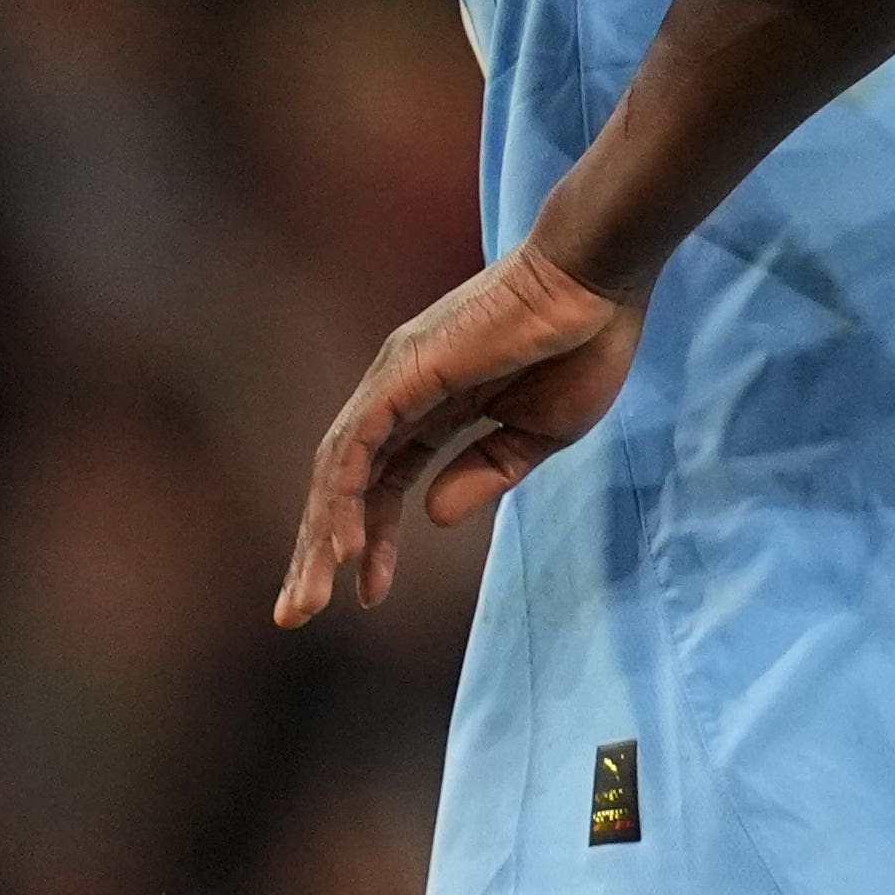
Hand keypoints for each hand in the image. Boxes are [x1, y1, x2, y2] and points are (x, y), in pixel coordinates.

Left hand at [278, 243, 649, 623]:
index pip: (382, 482)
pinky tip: (342, 547)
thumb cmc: (583, 344)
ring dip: (319, 538)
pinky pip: (358, 448)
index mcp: (434, 404)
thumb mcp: (539, 432)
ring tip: (309, 599)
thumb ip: (487, 471)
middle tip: (298, 614)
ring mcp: (395, 380)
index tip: (370, 596)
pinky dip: (343, 499)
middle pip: (346, 483)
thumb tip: (430, 516)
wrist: (596, 280)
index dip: (373, 539)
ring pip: (339, 471)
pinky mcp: (403, 375)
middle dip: (321, 551)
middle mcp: (398, 391)